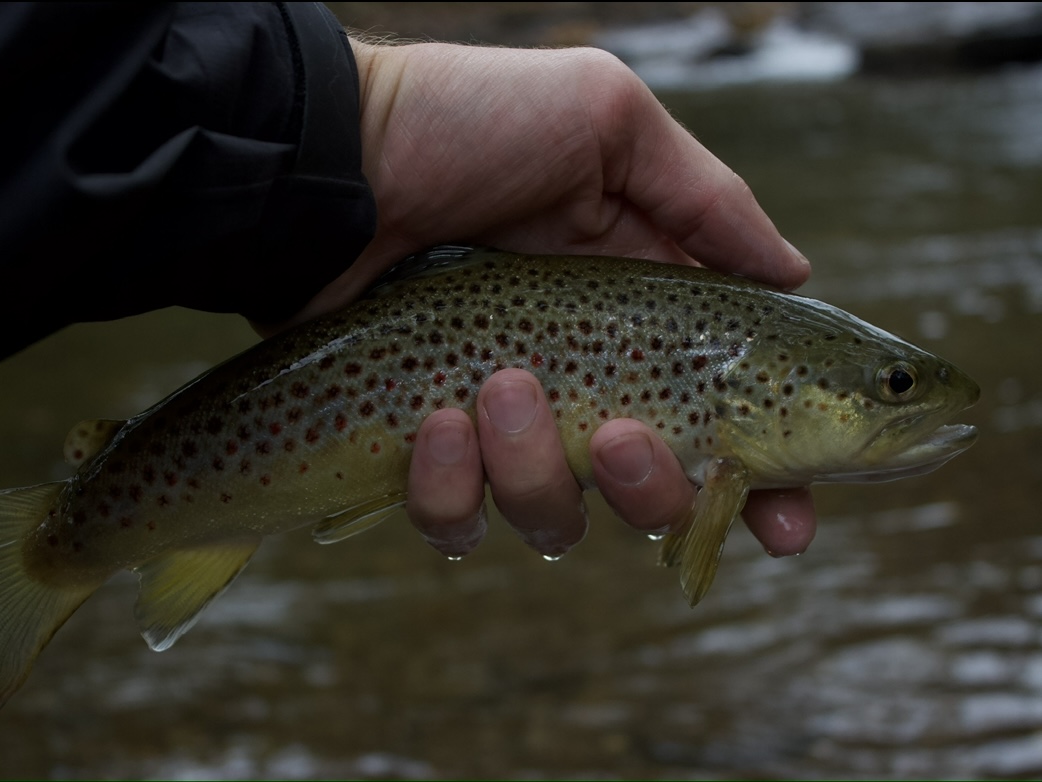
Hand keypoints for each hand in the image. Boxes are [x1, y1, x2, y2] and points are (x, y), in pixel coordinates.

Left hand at [303, 40, 816, 559]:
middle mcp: (580, 386)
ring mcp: (500, 428)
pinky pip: (457, 521)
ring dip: (537, 470)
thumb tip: (794, 273)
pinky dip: (451, 488)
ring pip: (554, 519)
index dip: (762, 484)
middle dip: (650, 488)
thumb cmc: (466, 123)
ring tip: (498, 388)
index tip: (785, 521)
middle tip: (622, 436)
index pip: (722, 423)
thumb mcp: (605, 120)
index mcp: (638, 321)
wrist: (329, 161)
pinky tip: (434, 420)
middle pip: (649, 496)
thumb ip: (705, 200)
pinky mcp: (423, 453)